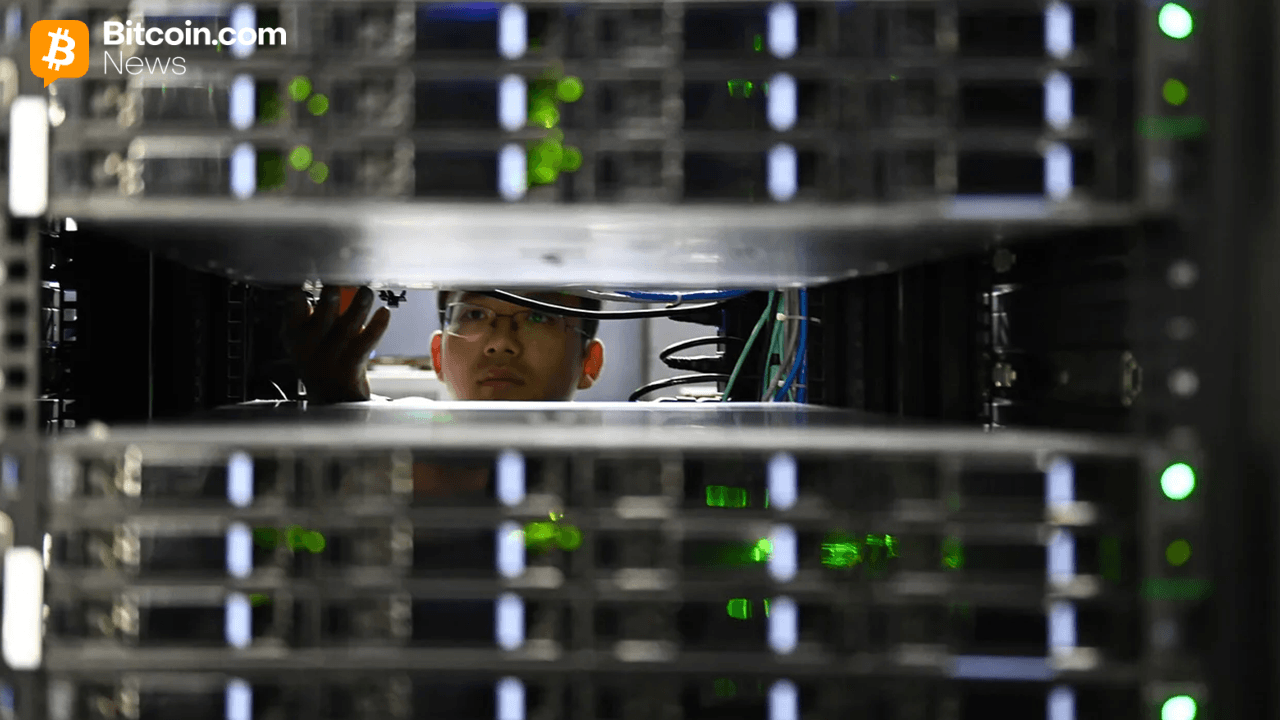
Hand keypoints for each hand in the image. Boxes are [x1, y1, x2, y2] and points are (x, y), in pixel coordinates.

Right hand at [282, 285, 390, 402]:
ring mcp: (331, 356)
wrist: (330, 399)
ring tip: (367, 291)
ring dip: (360, 304)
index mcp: (294, 333)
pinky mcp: (351, 366)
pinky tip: (384, 312)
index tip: (317, 270)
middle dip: (334, 293)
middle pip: (324, 311)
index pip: (293, 303)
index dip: (305, 284)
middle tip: (343, 279)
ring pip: (348, 324)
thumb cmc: (318, 359)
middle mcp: (310, 343)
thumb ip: (309, 312)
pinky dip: (377, 326)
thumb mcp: (303, 338)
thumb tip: (326, 278)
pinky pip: (366, 342)